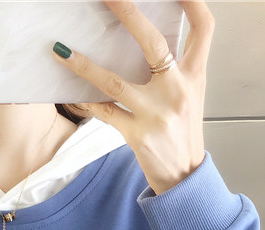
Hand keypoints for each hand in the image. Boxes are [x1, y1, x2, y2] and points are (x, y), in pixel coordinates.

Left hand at [53, 0, 213, 194]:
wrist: (183, 175)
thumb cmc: (182, 132)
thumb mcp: (190, 95)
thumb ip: (175, 68)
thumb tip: (149, 38)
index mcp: (195, 75)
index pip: (203, 27)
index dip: (193, 0)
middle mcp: (178, 90)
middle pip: (153, 43)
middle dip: (129, 13)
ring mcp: (156, 113)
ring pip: (115, 81)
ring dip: (84, 65)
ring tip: (60, 50)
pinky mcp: (137, 134)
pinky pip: (103, 112)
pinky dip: (84, 102)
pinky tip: (67, 92)